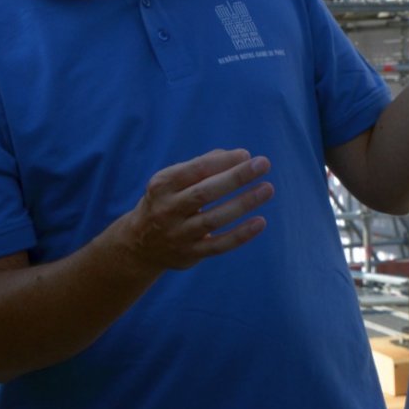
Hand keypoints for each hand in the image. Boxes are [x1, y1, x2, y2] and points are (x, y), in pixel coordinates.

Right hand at [119, 149, 273, 271]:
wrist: (140, 243)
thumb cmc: (169, 200)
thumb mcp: (174, 179)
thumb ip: (203, 166)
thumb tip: (239, 156)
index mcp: (163, 184)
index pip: (196, 169)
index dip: (223, 161)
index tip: (247, 154)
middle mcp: (168, 209)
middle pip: (205, 192)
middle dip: (236, 177)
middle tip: (264, 164)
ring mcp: (178, 234)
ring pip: (214, 218)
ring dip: (243, 203)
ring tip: (267, 189)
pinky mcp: (190, 254)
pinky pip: (219, 245)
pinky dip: (240, 235)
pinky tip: (260, 222)